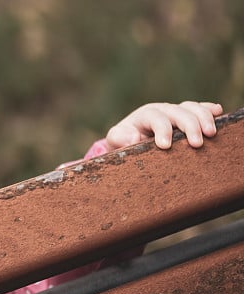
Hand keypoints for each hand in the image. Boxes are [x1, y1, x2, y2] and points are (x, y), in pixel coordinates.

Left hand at [106, 101, 222, 149]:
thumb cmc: (122, 143)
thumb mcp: (114, 141)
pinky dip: (208, 110)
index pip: (155, 117)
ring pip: (191, 108)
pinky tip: (218, 112)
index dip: (162, 129)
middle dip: (189, 125)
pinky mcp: (186, 118)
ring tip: (211, 133)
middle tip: (197, 143)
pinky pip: (199, 109)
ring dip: (203, 118)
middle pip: (177, 111)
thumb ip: (119, 138)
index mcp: (144, 115)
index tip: (165, 146)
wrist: (129, 142)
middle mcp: (162, 110)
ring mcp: (175, 113)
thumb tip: (134, 136)